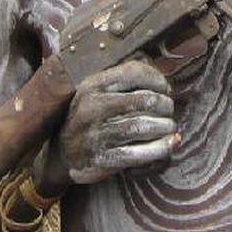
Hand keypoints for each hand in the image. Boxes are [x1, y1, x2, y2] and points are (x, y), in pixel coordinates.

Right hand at [35, 60, 177, 188]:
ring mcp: (97, 134)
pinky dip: (159, 149)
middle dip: (165, 105)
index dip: (157, 79)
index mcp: (94, 85)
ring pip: (143, 127)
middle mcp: (94, 107)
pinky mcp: (102, 159)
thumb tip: (166, 85)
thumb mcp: (99, 90)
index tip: (165, 89)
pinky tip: (169, 145)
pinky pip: (138, 153)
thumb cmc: (91, 115)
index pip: (134, 72)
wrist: (61, 152)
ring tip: (169, 127)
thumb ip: (126, 80)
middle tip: (168, 110)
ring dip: (165, 127)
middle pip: (145, 101)